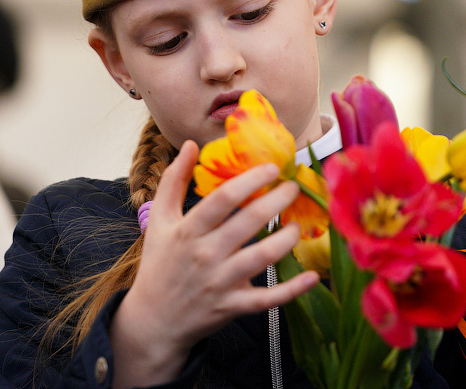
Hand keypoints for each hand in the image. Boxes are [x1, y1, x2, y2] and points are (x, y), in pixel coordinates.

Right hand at [110, 140, 318, 387]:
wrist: (153, 320)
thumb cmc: (159, 264)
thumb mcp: (159, 220)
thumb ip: (173, 181)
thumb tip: (190, 144)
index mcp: (188, 230)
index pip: (223, 198)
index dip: (251, 179)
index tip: (272, 167)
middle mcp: (205, 254)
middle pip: (249, 222)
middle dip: (278, 200)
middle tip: (294, 187)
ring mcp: (220, 282)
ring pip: (263, 257)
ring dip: (287, 238)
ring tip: (297, 224)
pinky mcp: (233, 307)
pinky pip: (268, 299)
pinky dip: (293, 289)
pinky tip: (312, 275)